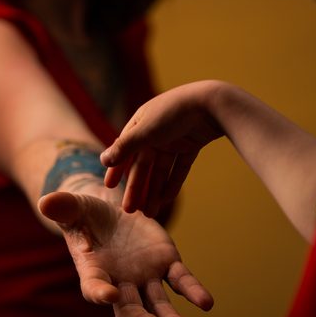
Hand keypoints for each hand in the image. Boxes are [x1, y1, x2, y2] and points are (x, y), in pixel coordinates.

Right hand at [38, 191, 213, 316]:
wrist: (111, 212)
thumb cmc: (86, 214)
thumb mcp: (75, 207)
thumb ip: (64, 208)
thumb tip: (46, 201)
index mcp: (93, 272)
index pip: (94, 288)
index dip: (100, 293)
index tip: (108, 296)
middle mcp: (119, 284)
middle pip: (128, 309)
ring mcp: (145, 278)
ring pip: (158, 304)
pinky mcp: (166, 266)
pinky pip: (182, 282)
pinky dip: (193, 292)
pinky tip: (206, 303)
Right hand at [101, 81, 224, 216]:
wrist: (212, 104)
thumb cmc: (173, 113)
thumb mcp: (145, 130)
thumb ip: (124, 147)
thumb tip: (103, 160)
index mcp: (141, 124)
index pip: (125, 150)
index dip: (117, 168)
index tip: (109, 186)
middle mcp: (156, 132)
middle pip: (143, 165)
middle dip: (136, 187)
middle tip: (129, 210)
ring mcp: (174, 139)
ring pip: (161, 170)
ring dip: (154, 190)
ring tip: (149, 212)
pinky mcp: (192, 145)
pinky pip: (179, 168)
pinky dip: (173, 183)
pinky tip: (166, 200)